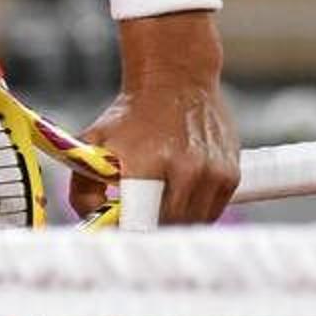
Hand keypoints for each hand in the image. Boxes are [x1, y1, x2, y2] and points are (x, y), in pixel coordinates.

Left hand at [80, 12, 237, 225]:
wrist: (175, 79)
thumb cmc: (130, 115)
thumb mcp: (93, 143)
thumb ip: (84, 187)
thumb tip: (93, 224)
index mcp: (147, 162)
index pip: (141, 220)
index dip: (127, 233)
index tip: (117, 235)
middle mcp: (185, 169)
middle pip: (166, 226)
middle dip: (147, 229)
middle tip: (133, 223)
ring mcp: (212, 173)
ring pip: (191, 223)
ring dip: (171, 223)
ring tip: (154, 207)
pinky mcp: (231, 175)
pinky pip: (210, 212)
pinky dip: (193, 213)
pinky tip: (176, 197)